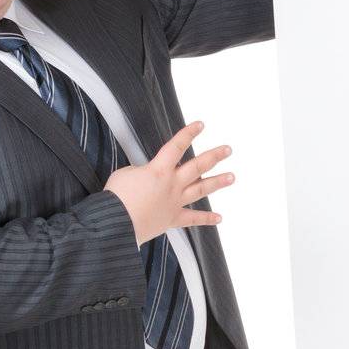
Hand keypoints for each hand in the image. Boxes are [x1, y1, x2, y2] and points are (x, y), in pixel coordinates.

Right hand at [105, 120, 234, 243]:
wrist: (116, 223)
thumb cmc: (117, 197)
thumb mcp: (126, 173)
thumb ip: (141, 172)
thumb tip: (147, 176)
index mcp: (159, 170)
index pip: (177, 146)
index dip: (189, 134)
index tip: (200, 125)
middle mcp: (172, 185)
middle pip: (198, 167)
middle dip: (214, 156)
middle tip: (227, 150)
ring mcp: (174, 202)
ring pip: (201, 190)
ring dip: (217, 182)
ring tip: (231, 177)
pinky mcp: (171, 219)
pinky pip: (192, 219)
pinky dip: (206, 219)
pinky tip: (219, 218)